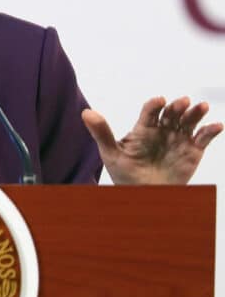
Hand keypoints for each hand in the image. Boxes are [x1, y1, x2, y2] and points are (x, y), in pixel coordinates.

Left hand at [82, 97, 222, 184]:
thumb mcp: (110, 153)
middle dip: (177, 107)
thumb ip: (101, 132)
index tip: (159, 101)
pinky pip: (203, 138)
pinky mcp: (192, 150)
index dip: (154, 105)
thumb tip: (85, 112)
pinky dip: (211, 131)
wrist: (143, 196)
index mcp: (143, 128)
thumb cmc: (124, 174)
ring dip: (195, 113)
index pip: (150, 112)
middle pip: (171, 113)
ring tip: (201, 107)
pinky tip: (216, 126)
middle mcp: (162, 130)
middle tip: (182, 102)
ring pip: (189, 121)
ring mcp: (178, 139)